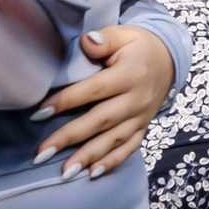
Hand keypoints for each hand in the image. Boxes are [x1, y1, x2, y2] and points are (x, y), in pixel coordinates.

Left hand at [31, 24, 171, 179]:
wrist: (170, 59)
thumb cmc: (138, 47)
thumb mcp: (125, 34)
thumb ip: (105, 38)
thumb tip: (87, 41)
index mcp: (131, 73)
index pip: (95, 89)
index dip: (67, 101)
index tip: (38, 113)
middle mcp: (138, 98)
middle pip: (102, 120)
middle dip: (70, 137)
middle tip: (42, 153)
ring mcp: (142, 115)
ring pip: (114, 139)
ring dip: (89, 156)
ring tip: (65, 172)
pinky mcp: (144, 127)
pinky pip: (130, 147)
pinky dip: (113, 161)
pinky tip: (92, 173)